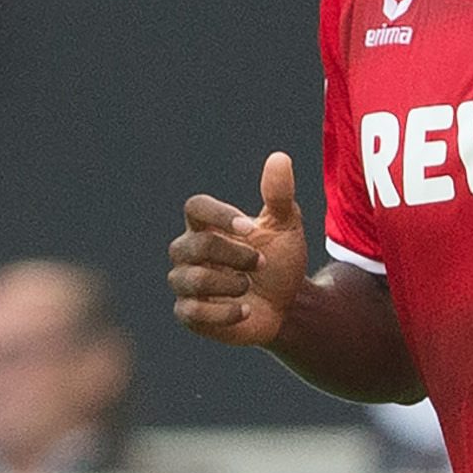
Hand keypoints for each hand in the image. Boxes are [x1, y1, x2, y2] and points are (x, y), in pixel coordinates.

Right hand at [170, 152, 309, 347]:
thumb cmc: (279, 262)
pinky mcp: (188, 314)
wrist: (287, 307)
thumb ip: (279, 196)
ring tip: (249, 287)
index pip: (196, 207)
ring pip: (191, 279)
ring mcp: (185, 283)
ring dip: (228, 283)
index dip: (220, 215)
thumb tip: (279, 158)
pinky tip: (245, 309)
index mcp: (207, 225)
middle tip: (261, 262)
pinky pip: (192, 312)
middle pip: (195, 245)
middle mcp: (188, 251)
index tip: (251, 228)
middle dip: (233, 254)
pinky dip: (223, 312)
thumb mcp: (285, 227)